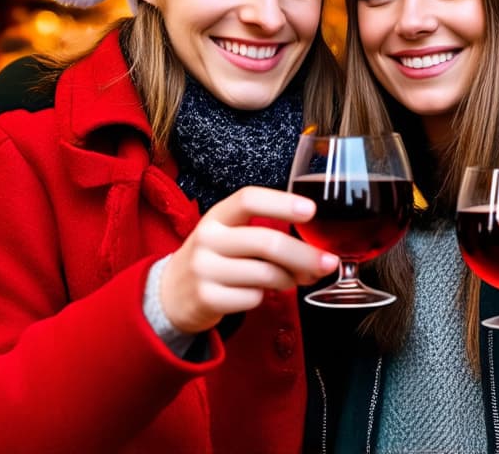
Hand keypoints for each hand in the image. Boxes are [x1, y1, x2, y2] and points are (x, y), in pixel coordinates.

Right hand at [160, 186, 338, 333]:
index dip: (282, 203)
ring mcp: (204, 269)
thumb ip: (262, 232)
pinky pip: (253, 298)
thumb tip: (315, 247)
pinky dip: (263, 298)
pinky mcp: (207, 298)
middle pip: (267, 242)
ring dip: (289, 279)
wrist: (170, 294)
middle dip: (305, 255)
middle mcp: (208, 238)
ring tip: (291, 280)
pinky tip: (255, 294)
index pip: (249, 199)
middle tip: (328, 263)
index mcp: (217, 216)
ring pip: (266, 274)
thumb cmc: (214, 259)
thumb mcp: (227, 235)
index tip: (310, 211)